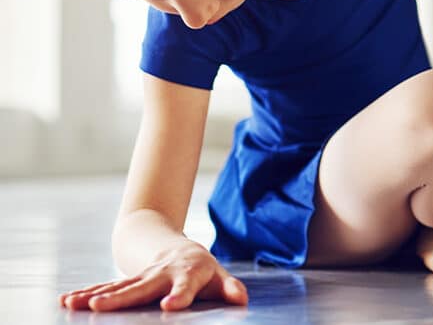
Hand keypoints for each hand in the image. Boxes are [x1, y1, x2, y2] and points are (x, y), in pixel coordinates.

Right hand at [59, 242, 247, 311]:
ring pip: (117, 286)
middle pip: (141, 287)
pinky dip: (86, 293)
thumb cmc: (204, 272)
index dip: (179, 297)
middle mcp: (161, 274)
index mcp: (188, 275)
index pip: (185, 288)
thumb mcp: (220, 279)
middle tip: (101, 306)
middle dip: (121, 297)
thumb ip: (230, 289)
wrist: (182, 251)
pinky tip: (67, 300)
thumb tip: (241, 299)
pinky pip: (106, 287)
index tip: (170, 307)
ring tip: (75, 304)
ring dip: (95, 295)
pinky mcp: (127, 281)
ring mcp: (142, 277)